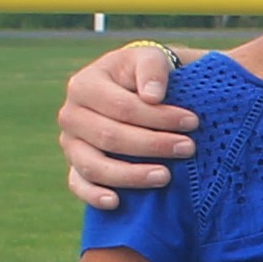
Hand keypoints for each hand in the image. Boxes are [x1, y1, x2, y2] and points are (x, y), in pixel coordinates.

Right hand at [59, 41, 199, 207]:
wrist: (135, 90)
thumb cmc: (145, 75)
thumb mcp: (151, 59)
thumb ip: (152, 69)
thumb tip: (152, 96)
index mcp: (84, 84)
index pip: (121, 107)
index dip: (158, 117)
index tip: (192, 122)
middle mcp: (70, 115)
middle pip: (109, 137)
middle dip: (152, 145)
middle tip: (187, 149)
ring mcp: (70, 143)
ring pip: (94, 165)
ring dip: (131, 175)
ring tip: (165, 176)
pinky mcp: (75, 166)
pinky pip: (78, 185)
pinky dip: (94, 196)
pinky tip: (116, 202)